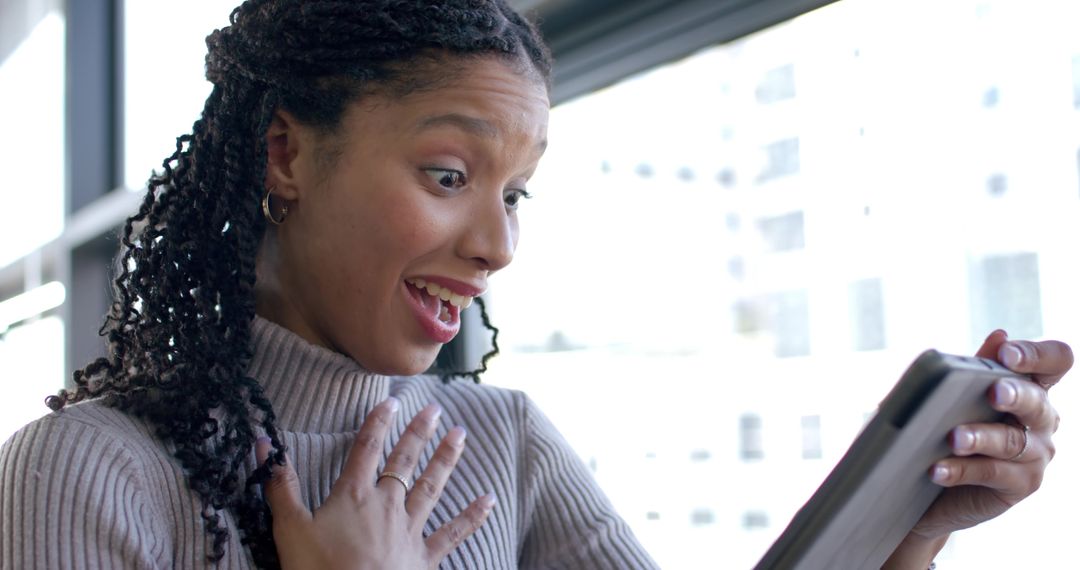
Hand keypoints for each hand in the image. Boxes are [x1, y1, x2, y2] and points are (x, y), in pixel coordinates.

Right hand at [255, 398, 494, 569]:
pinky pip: (452, 533)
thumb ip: (280, 485)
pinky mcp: (423, 557)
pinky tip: (489, 500)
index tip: (393, 399)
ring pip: (432, 486)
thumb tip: (264, 443)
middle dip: (420, 432)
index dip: (379, 422)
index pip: (367, 448)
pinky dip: (472, 517)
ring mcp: (408, 530)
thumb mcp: (289, 528)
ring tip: (461, 435)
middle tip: (435, 408)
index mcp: (353, 495)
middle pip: (405, 460)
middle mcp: (386, 505)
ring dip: (447, 459)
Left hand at [885, 330, 1071, 567]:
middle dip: (1015, 394)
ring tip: (953, 437)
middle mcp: (1042, 418)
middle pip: (1037, 401)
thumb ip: (975, 366)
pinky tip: (938, 468)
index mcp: (1031, 385)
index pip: (1055, 361)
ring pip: (1013, 440)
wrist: (929, 480)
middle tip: (993, 392)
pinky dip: (963, 470)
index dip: (1037, 355)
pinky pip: (994, 474)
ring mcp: (1037, 454)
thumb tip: (1000, 335)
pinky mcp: (1022, 485)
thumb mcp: (954, 393)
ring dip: (981, 437)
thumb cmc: (946, 425)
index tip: (1008, 354)